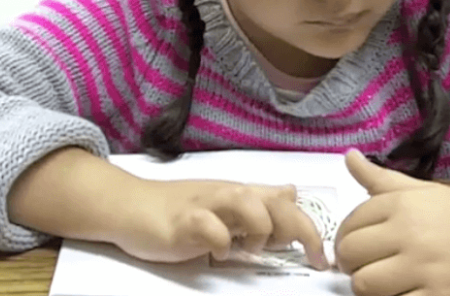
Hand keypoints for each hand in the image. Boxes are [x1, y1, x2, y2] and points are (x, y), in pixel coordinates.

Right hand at [114, 178, 329, 270]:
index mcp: (240, 193)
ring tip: (252, 249)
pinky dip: (220, 241)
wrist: (129, 205)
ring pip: (248, 203)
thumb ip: (256, 200)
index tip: (320, 258)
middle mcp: (227, 195)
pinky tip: (218, 253)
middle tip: (311, 258)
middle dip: (301, 230)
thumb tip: (291, 193)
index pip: (286, 202)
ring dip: (261, 228)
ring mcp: (205, 205)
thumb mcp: (223, 204)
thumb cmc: (176, 209)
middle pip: (276, 202)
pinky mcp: (182, 221)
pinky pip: (209, 226)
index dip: (310, 227)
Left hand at [334, 150, 449, 295]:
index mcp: (401, 205)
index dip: (345, 240)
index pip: (349, 225)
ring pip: (365, 286)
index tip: (356, 247)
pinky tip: (403, 293)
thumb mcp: (420, 191)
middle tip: (365, 267)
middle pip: (351, 256)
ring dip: (368, 288)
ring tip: (383, 283)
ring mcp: (426, 268)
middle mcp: (411, 233)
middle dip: (351, 265)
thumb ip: (380, 178)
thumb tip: (349, 156)